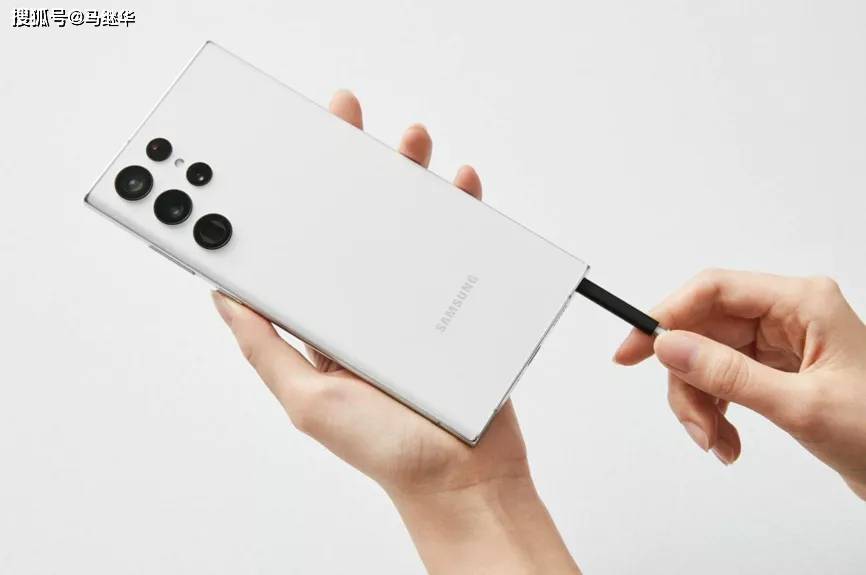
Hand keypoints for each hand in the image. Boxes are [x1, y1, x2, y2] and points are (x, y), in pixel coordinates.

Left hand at [212, 90, 579, 572]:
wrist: (465, 478)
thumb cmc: (385, 449)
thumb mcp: (309, 401)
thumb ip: (266, 350)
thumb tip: (222, 296)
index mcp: (327, 324)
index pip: (302, 249)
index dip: (289, 200)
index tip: (279, 154)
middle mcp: (367, 304)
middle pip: (355, 221)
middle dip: (350, 165)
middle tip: (343, 116)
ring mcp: (414, 299)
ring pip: (409, 224)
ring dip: (408, 176)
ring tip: (408, 141)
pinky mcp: (459, 302)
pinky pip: (462, 247)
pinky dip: (463, 212)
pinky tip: (459, 185)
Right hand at [615, 269, 865, 498]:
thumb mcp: (801, 405)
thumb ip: (730, 374)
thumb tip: (669, 346)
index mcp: (802, 303)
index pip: (714, 290)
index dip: (666, 316)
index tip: (633, 350)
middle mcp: (788, 315)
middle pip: (704, 331)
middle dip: (690, 381)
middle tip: (694, 425)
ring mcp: (781, 342)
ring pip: (708, 359)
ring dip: (702, 403)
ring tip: (718, 441)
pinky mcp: (777, 369)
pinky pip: (725, 379)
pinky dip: (717, 410)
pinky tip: (728, 439)